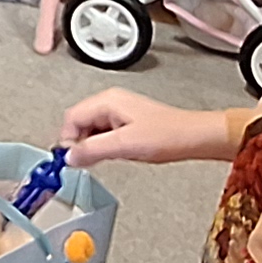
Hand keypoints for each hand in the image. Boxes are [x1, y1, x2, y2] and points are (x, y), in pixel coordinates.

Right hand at [61, 91, 235, 166]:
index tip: (72, 159)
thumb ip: (92, 150)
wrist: (193, 137)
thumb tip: (69, 156)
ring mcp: (119, 111)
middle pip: (78, 122)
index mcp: (107, 101)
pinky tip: (117, 153)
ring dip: (93, 146)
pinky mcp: (126, 122)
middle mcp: (111, 102)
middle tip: (88, 161)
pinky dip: (104, 146)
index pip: (71, 118)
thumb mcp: (124, 145)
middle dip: (80, 143)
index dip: (68, 140)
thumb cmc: (167, 135)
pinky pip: (104, 133)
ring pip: (90, 129)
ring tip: (109, 156)